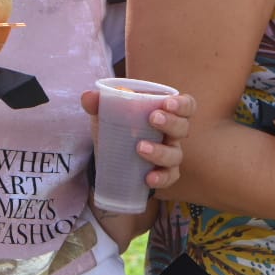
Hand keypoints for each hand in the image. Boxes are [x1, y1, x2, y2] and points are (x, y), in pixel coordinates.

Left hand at [80, 88, 195, 194]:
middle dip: (171, 122)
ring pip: (176, 154)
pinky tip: (148, 178)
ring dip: (161, 151)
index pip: (186, 106)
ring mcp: (170, 155)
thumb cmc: (119, 128)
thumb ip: (97, 104)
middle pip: (183, 127)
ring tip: (140, 148)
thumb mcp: (107, 115)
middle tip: (153, 118)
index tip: (167, 102)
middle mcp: (173, 134)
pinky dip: (161, 177)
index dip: (182, 104)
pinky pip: (169, 177)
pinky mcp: (164, 174)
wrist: (112, 159)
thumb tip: (88, 97)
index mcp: (166, 113)